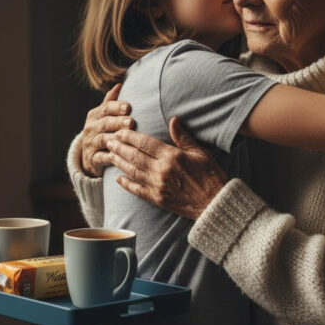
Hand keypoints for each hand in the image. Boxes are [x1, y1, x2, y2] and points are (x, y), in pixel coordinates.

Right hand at [80, 84, 135, 176]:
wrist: (89, 156)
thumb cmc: (102, 131)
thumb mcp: (104, 116)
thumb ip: (110, 101)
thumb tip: (119, 84)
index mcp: (94, 115)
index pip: (105, 108)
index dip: (116, 107)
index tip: (128, 107)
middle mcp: (90, 128)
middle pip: (105, 123)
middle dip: (118, 122)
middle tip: (131, 122)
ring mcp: (90, 143)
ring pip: (104, 140)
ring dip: (116, 139)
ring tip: (127, 138)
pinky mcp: (92, 159)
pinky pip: (102, 158)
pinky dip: (111, 157)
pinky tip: (120, 155)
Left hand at [106, 117, 227, 219]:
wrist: (215, 204)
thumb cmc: (210, 176)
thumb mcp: (200, 152)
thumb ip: (183, 137)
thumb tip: (173, 120)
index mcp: (172, 157)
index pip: (145, 143)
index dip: (130, 136)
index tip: (120, 131)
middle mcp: (161, 171)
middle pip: (135, 156)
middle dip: (120, 147)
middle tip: (109, 140)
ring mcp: (158, 186)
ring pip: (133, 171)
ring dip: (119, 162)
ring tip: (110, 154)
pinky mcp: (157, 200)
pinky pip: (137, 190)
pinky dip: (126, 184)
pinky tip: (118, 179)